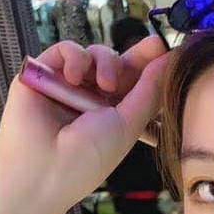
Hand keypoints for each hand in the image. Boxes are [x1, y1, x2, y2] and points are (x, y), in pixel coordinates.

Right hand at [0, 36, 173, 211]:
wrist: (44, 167)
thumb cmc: (89, 156)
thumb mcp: (128, 124)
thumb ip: (149, 91)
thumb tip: (170, 59)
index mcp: (114, 115)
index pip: (134, 84)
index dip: (150, 65)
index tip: (166, 47)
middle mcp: (91, 100)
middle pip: (117, 64)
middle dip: (136, 55)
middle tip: (154, 45)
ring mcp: (68, 86)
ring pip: (94, 55)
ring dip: (105, 62)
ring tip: (104, 85)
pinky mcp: (44, 73)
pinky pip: (65, 50)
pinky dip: (75, 57)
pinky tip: (75, 78)